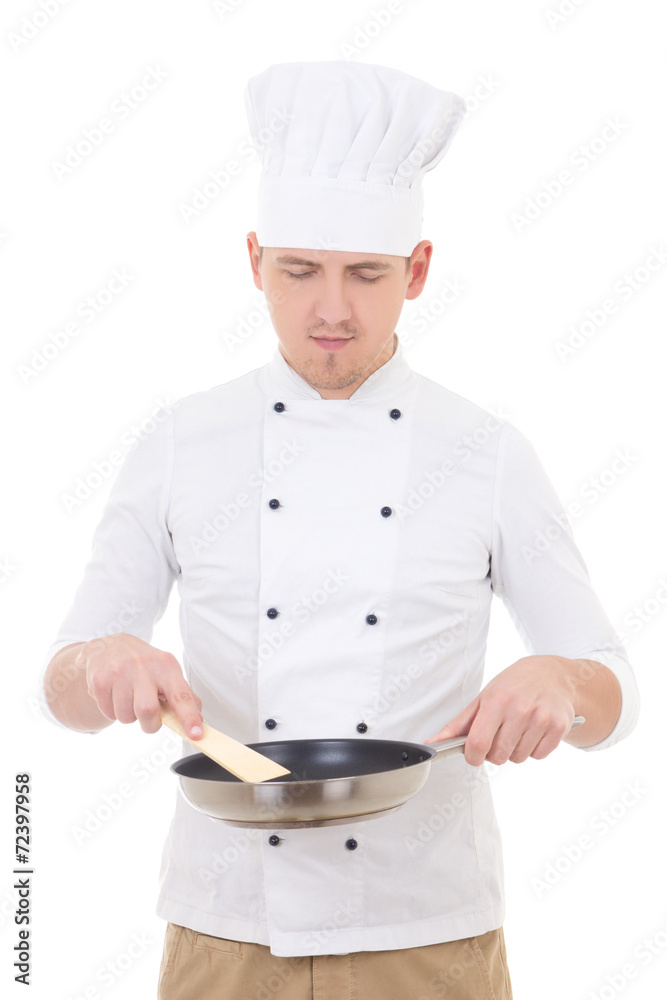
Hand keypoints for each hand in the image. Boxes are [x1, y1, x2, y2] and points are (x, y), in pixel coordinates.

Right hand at [79, 632, 203, 737]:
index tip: (196, 735)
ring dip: (129, 716)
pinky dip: (113, 711)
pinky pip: (108, 713)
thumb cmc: (144, 664)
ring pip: (126, 716)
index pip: (181, 695)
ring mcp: (119, 671)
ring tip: (129, 699)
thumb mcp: (167, 672)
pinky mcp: (100, 680)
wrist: (108, 647)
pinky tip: (115, 695)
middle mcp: (143, 665)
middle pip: (147, 710)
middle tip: (149, 718)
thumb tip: (199, 720)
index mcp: (166, 665)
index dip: (189, 717)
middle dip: (149, 724)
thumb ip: (184, 696)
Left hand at [424, 655, 576, 766]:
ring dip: (514, 751)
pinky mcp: (559, 727)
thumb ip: (458, 725)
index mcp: (497, 700)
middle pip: (498, 756)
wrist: (552, 674)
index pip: (478, 743)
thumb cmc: (513, 686)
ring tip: (517, 730)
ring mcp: (541, 718)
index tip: (474, 754)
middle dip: (494, 753)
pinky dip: (533, 750)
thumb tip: (432, 744)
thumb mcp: (483, 698)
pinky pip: (538, 756)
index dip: (473, 756)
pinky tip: (533, 732)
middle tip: (498, 736)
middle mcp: (520, 709)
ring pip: (518, 758)